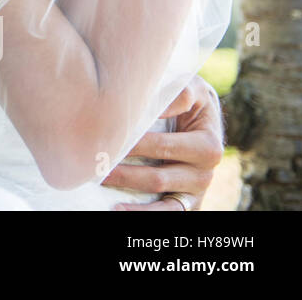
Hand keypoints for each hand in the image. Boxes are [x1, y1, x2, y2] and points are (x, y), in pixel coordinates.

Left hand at [105, 75, 223, 209]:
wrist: (203, 119)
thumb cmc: (190, 100)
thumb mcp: (193, 89)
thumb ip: (178, 94)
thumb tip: (148, 103)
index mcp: (208, 144)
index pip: (163, 145)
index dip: (133, 143)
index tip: (106, 138)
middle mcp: (205, 171)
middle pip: (157, 173)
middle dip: (123, 164)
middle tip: (94, 158)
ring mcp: (196, 188)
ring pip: (157, 191)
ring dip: (127, 185)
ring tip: (99, 178)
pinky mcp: (187, 202)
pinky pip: (167, 212)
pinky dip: (142, 212)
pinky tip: (117, 208)